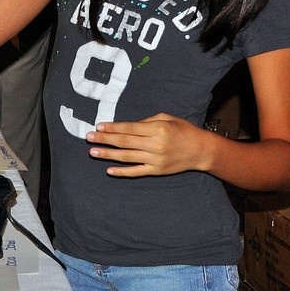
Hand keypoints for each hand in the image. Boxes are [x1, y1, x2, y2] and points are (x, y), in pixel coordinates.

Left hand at [85, 113, 208, 177]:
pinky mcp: (156, 171)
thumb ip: (145, 122)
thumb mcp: (166, 118)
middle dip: (105, 139)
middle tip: (89, 137)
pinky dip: (122, 172)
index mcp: (158, 129)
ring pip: (127, 157)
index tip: (99, 126)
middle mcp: (155, 145)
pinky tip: (109, 170)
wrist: (200, 150)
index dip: (113, 128)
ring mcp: (155, 160)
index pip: (129, 128)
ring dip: (108, 154)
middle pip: (125, 142)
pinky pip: (136, 172)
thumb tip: (125, 127)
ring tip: (93, 151)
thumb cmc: (183, 130)